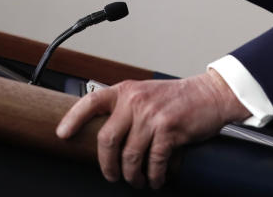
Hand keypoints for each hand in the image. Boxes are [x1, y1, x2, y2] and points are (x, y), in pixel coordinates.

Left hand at [56, 69, 250, 188]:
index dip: (73, 118)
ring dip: (133, 175)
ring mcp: (152, 115)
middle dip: (108, 165)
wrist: (210, 94)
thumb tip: (108, 137)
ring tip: (138, 180)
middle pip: (107, 140)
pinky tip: (156, 178)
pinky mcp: (169, 130)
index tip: (62, 134)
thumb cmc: (179, 98)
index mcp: (126, 91)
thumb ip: (127, 109)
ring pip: (130, 156)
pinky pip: (154, 162)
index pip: (91, 101)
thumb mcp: (147, 94)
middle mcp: (136, 101)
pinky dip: (154, 176)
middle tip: (113, 175)